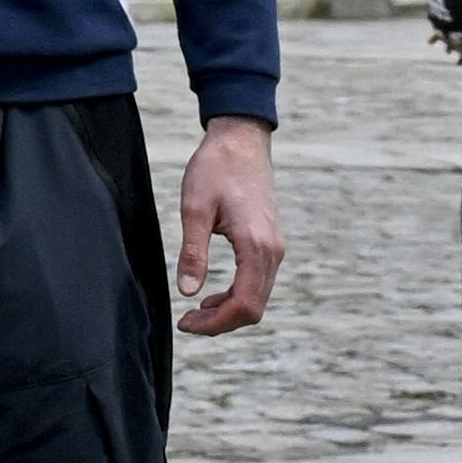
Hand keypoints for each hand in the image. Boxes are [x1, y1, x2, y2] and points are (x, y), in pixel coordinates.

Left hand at [176, 123, 283, 338]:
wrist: (241, 139)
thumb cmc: (216, 167)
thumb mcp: (195, 207)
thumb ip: (192, 252)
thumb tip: (187, 292)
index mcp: (256, 245)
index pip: (244, 304)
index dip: (215, 323)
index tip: (186, 323)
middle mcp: (273, 251)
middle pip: (254, 308)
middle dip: (221, 322)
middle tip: (187, 322)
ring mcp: (275, 247)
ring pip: (258, 297)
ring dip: (229, 310)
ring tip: (196, 311)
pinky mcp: (270, 242)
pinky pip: (259, 282)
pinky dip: (238, 295)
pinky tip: (213, 294)